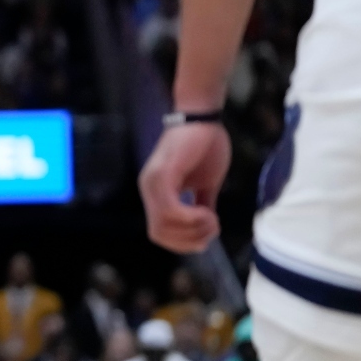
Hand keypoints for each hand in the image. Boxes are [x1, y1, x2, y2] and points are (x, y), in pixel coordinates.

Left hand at [139, 122, 231, 253]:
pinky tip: (207, 211)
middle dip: (189, 240)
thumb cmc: (206, 146)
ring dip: (193, 230)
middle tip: (212, 228)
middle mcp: (148, 190)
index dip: (183, 243)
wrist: (203, 117)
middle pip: (160, 236)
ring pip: (164, 226)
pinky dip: (190, 218)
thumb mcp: (206, 183)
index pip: (159, 234)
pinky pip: (170, 209)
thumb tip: (206, 228)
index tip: (208, 235)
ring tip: (212, 218)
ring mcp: (153, 182)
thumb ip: (202, 204)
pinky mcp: (163, 174)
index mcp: (156, 194)